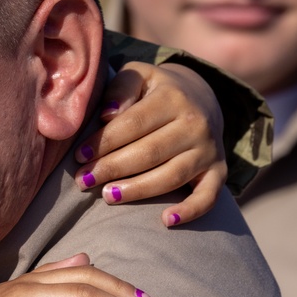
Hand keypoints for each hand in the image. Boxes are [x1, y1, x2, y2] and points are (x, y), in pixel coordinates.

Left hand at [74, 62, 226, 226]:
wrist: (201, 98)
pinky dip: (190, 211)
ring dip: (138, 190)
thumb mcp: (138, 76)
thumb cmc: (154, 91)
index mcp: (172, 98)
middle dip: (112, 169)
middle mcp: (195, 124)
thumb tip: (107, 115)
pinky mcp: (218, 171)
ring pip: (172, 176)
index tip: (78, 156)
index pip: (132, 124)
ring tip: (107, 196)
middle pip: (149, 152)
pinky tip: (166, 221)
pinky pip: (208, 196)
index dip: (103, 142)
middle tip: (83, 181)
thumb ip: (121, 89)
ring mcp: (209, 150)